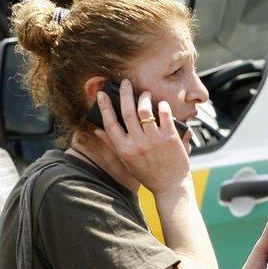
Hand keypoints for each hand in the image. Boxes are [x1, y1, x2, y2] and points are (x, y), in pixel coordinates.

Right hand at [92, 79, 189, 193]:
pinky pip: (165, 116)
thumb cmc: (148, 173)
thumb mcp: (126, 161)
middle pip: (127, 112)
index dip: (104, 106)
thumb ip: (112, 144)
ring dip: (144, 98)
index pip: (109, 123)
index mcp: (124, 149)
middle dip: (125, 93)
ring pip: (145, 111)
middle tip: (125, 83)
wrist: (170, 185)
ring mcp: (154, 140)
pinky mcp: (170, 138)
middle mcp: (137, 144)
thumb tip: (97, 130)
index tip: (101, 93)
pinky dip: (162, 106)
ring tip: (145, 93)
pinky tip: (161, 103)